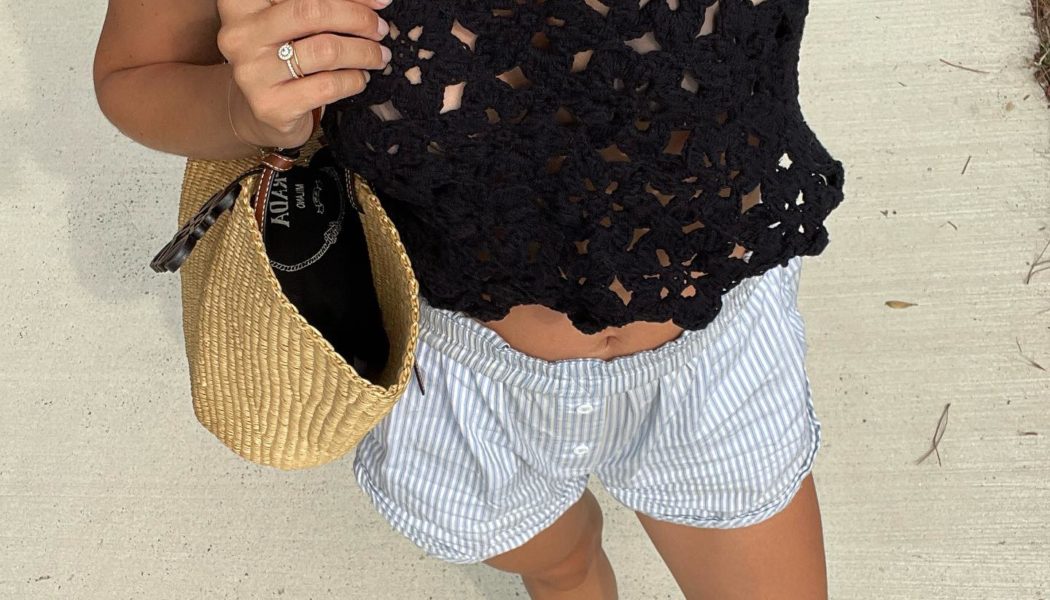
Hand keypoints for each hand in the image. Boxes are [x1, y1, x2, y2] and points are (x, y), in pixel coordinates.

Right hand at [216, 0, 391, 148]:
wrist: (262, 109)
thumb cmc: (285, 55)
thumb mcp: (295, 22)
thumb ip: (325, 5)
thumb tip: (376, 0)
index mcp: (241, 3)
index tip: (379, 1)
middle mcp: (239, 34)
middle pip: (312, 12)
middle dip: (358, 19)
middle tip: (380, 30)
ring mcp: (252, 72)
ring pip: (325, 50)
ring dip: (363, 52)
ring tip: (377, 56)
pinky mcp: (271, 105)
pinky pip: (327, 86)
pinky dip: (353, 80)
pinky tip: (360, 79)